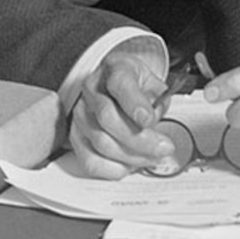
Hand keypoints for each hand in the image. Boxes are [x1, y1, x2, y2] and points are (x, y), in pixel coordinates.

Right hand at [70, 42, 187, 178]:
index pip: (120, 84)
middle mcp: (92, 89)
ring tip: (152, 158)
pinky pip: (89, 160)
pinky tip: (130, 166)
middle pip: (107, 117)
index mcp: (114, 69)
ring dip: (131, 156)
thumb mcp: (154, 84)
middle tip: (163, 148)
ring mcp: (81, 112)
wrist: (114, 85)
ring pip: (100, 141)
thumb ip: (158, 101)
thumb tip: (153, 122)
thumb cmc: (135, 86)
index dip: (134, 104)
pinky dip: (112, 169)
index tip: (148, 120)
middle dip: (140, 139)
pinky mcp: (76, 135)